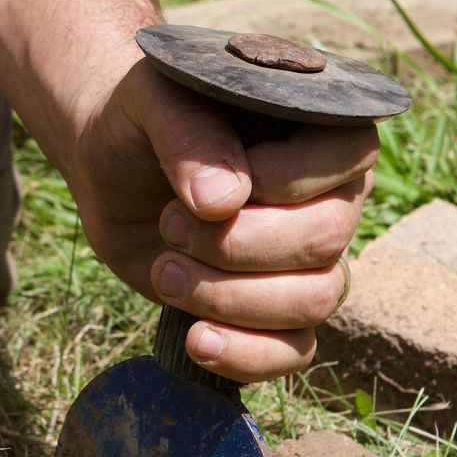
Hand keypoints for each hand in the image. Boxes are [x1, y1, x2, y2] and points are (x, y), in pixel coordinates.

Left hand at [68, 57, 377, 382]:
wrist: (106, 172)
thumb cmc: (141, 122)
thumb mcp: (152, 101)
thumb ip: (187, 134)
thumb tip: (224, 201)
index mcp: (318, 131)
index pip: (350, 156)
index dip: (287, 178)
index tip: (214, 186)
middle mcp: (328, 199)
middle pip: (326, 239)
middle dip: (236, 245)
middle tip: (169, 224)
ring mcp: (306, 263)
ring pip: (314, 301)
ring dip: (229, 297)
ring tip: (165, 272)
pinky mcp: (272, 313)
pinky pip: (294, 352)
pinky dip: (247, 356)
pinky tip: (195, 340)